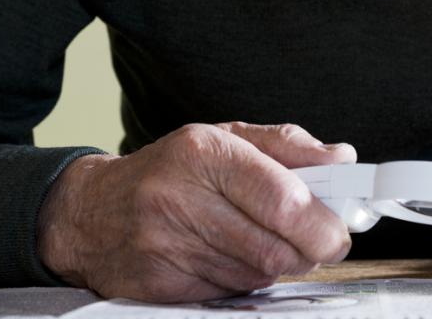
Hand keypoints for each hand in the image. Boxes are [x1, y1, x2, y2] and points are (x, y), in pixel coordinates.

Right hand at [37, 122, 355, 302]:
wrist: (90, 211)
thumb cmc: (169, 170)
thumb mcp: (224, 137)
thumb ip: (286, 145)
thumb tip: (341, 158)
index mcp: (203, 151)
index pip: (282, 199)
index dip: (322, 222)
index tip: (340, 227)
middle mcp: (180, 197)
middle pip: (274, 247)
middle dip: (308, 250)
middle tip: (315, 241)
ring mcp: (164, 245)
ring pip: (255, 274)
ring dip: (274, 264)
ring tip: (260, 239)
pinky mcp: (156, 285)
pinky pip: (227, 293)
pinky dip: (241, 280)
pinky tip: (226, 256)